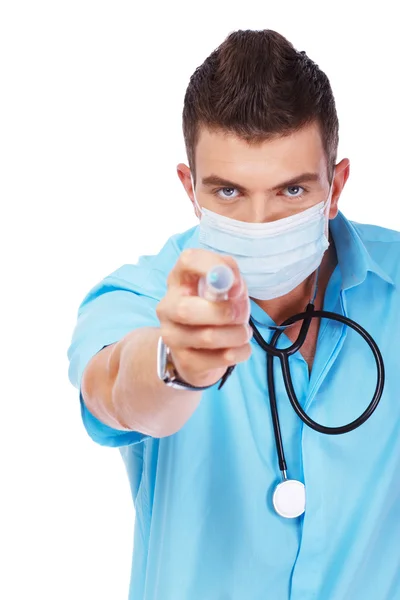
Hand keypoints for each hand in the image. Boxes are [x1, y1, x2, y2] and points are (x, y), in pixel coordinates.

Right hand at [156, 248, 251, 387]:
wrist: (197, 351)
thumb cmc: (214, 310)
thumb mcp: (225, 289)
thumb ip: (232, 279)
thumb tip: (234, 287)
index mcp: (179, 280)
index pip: (188, 260)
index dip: (213, 266)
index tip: (235, 283)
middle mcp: (167, 306)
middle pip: (187, 310)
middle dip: (224, 312)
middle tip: (241, 314)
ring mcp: (172, 336)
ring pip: (207, 337)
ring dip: (237, 334)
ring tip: (243, 332)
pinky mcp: (185, 361)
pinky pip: (221, 358)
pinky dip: (241, 351)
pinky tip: (239, 347)